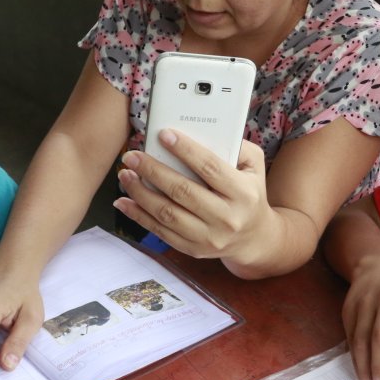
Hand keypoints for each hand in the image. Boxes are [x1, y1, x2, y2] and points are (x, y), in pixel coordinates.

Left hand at [113, 130, 273, 265]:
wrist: (254, 237)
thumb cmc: (249, 193)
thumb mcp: (254, 166)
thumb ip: (237, 146)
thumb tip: (205, 131)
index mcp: (243, 193)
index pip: (210, 168)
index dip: (186, 150)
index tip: (163, 135)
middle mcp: (227, 218)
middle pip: (183, 191)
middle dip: (153, 171)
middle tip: (132, 156)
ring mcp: (209, 237)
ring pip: (167, 214)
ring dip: (141, 193)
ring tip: (125, 174)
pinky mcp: (193, 249)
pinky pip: (161, 232)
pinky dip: (139, 216)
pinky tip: (124, 202)